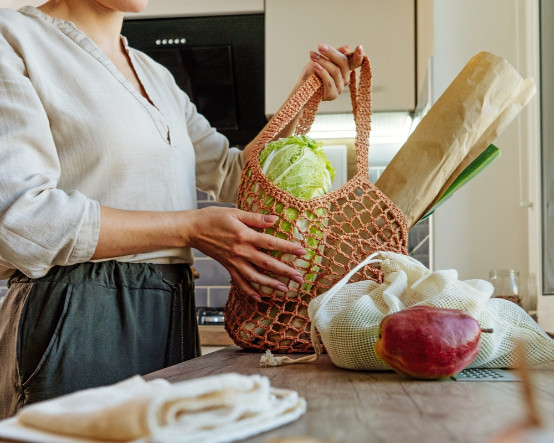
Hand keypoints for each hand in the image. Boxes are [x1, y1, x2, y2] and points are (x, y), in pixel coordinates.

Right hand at [186, 207, 305, 301]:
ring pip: (255, 277)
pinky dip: (249, 291)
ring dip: (271, 285)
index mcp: (244, 235)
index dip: (288, 248)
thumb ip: (256, 218)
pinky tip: (259, 298)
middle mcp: (241, 251)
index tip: (302, 252)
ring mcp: (234, 262)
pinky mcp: (227, 267)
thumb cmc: (214, 217)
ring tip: (285, 290)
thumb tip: (275, 219)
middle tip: (300, 278)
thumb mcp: (235, 212)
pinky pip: (239, 282)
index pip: (271, 243)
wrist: (193, 229)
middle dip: (285, 272)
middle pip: (267, 263)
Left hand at [298, 43, 364, 100]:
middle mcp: (345, 79)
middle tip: (320, 47)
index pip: (355, 62)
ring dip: (323, 62)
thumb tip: (347, 48)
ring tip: (313, 56)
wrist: (300, 88)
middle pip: (343, 63)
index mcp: (344, 69)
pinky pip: (330, 82)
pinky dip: (323, 73)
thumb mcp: (321, 59)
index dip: (359, 56)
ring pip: (336, 71)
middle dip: (331, 53)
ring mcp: (340, 88)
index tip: (359, 47)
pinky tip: (316, 67)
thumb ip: (333, 54)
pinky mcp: (332, 95)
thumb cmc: (311, 73)